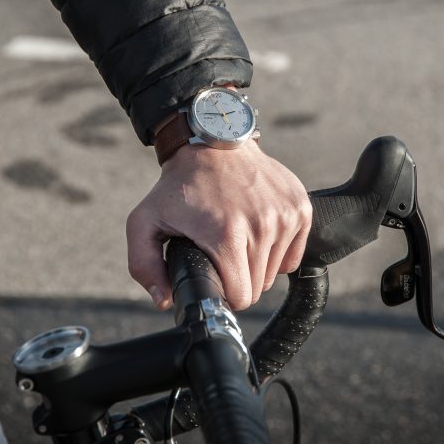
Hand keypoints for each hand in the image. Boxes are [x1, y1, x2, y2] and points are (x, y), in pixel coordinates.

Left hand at [126, 141, 311, 310]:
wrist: (212, 141)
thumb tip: (165, 301)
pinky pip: (294, 254)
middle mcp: (262, 226)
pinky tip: (257, 230)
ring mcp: (285, 215)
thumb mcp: (144, 221)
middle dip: (239, 278)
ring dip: (257, 263)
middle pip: (259, 287)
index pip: (241, 296)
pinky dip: (278, 250)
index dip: (225, 293)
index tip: (214, 275)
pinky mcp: (300, 207)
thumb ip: (144, 266)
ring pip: (276, 272)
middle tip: (221, 252)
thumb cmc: (178, 185)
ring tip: (238, 236)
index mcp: (226, 235)